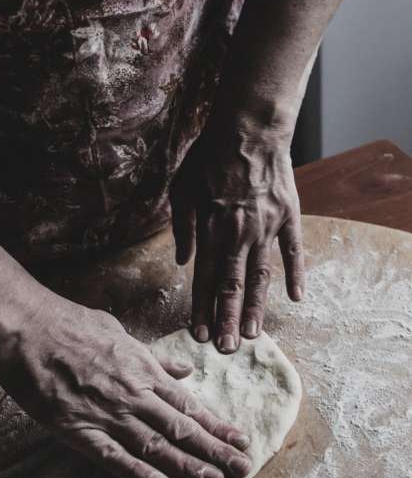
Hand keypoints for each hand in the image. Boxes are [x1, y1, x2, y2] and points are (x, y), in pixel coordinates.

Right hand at [0, 291, 250, 477]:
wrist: (28, 328)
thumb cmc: (72, 325)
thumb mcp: (120, 333)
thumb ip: (153, 357)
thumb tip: (183, 369)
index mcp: (143, 371)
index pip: (189, 405)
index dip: (217, 425)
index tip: (240, 439)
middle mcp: (133, 395)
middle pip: (180, 428)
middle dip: (214, 449)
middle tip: (242, 467)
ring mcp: (106, 413)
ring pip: (154, 445)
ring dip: (187, 465)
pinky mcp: (77, 428)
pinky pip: (111, 455)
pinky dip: (136, 472)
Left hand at [170, 115, 304, 352]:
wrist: (248, 128)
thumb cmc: (209, 157)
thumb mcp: (181, 189)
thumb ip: (182, 229)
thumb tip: (182, 262)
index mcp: (210, 231)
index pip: (204, 280)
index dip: (201, 309)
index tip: (198, 334)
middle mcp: (238, 236)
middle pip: (231, 286)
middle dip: (226, 320)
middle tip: (225, 349)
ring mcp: (266, 229)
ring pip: (260, 277)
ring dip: (255, 308)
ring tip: (252, 335)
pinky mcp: (287, 218)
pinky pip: (293, 252)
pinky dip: (296, 275)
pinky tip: (296, 299)